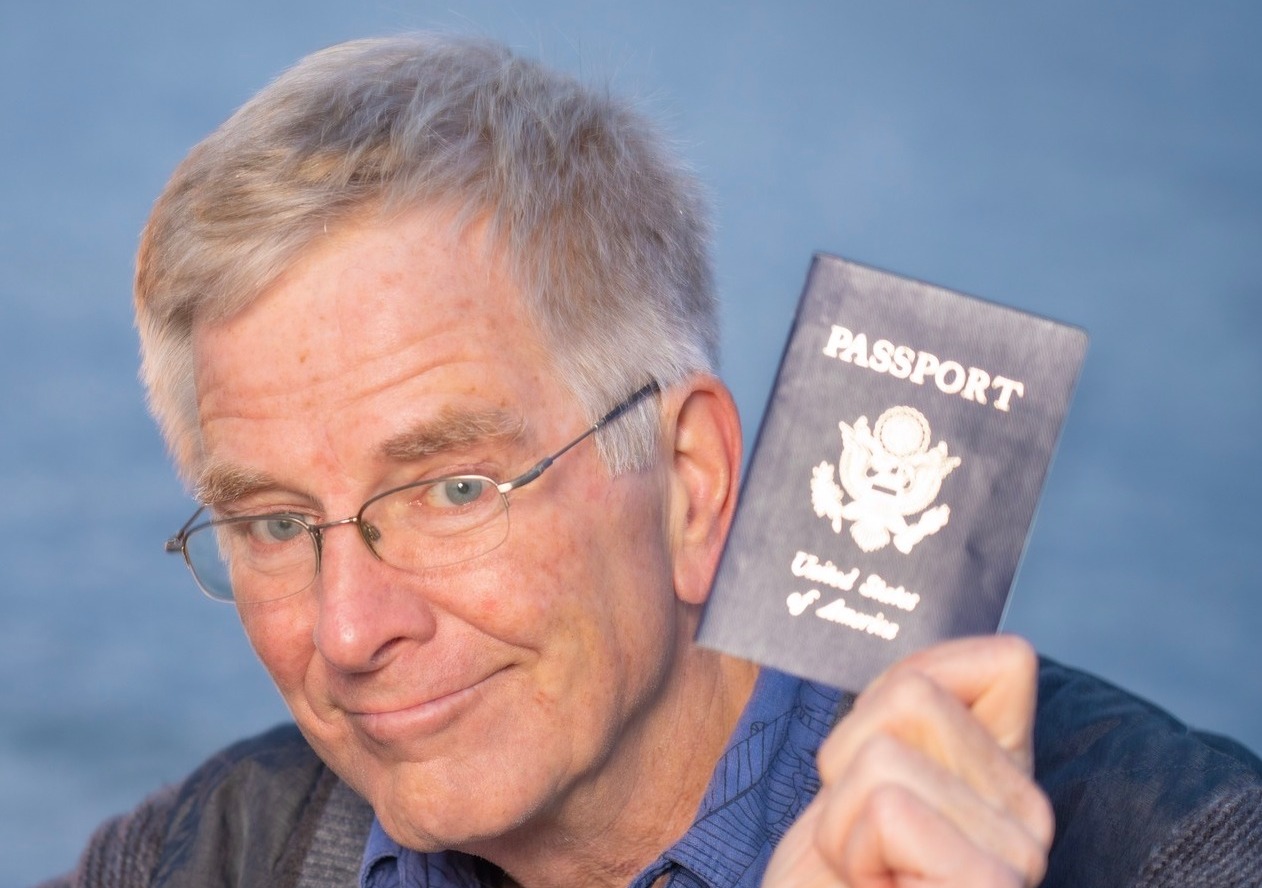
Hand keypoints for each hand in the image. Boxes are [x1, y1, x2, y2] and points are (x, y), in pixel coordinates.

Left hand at [762, 635, 1053, 886]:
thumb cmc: (828, 885)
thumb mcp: (858, 777)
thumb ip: (908, 717)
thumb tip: (997, 649)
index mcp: (1007, 778)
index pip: (1005, 658)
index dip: (903, 692)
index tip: (872, 768)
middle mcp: (1034, 814)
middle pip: (914, 692)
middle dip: (846, 763)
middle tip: (863, 844)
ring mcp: (1023, 855)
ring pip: (884, 752)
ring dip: (841, 817)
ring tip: (867, 876)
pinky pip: (888, 806)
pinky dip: (851, 847)